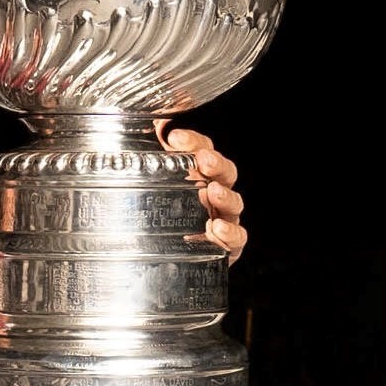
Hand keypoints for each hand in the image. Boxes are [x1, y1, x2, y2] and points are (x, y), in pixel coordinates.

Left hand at [156, 121, 247, 263]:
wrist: (168, 261)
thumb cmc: (164, 219)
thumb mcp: (150, 186)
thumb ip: (150, 156)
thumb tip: (149, 124)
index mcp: (198, 175)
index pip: (203, 150)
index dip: (193, 142)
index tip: (174, 136)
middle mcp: (214, 194)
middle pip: (224, 172)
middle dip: (215, 164)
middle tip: (203, 159)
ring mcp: (223, 219)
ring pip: (234, 202)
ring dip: (225, 195)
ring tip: (212, 191)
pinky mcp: (225, 247)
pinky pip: (236, 238)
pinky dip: (230, 233)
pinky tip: (217, 228)